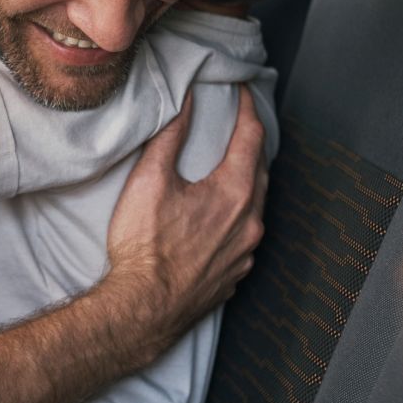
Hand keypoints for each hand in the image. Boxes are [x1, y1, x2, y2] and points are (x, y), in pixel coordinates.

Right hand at [106, 87, 266, 347]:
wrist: (143, 309)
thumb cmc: (144, 247)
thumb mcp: (149, 180)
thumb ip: (171, 136)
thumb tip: (186, 102)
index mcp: (233, 192)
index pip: (251, 138)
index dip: (248, 110)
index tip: (243, 93)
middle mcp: (249, 222)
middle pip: (260, 171)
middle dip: (252, 145)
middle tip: (241, 127)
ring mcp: (246, 252)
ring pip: (256, 207)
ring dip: (248, 183)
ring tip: (232, 169)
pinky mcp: (235, 275)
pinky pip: (246, 237)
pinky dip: (239, 218)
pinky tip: (221, 219)